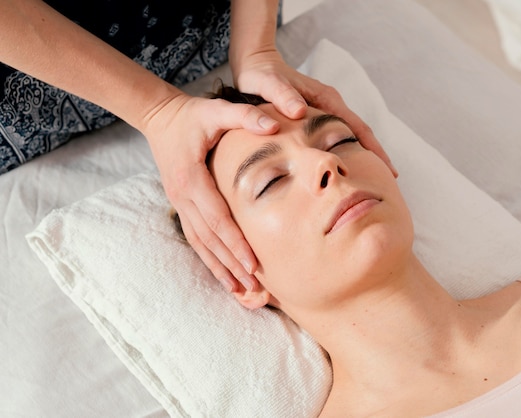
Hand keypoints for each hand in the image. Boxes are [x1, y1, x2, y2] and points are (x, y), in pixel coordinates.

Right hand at [141, 90, 278, 292]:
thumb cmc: (193, 114)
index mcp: (192, 178)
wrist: (161, 118)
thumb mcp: (217, 110)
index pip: (216, 218)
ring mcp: (180, 203)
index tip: (253, 263)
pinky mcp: (181, 205)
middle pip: (209, 238)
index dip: (235, 242)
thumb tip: (274, 125)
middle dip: (231, 263)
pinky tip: (222, 276)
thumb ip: (245, 115)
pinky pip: (195, 238)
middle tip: (254, 285)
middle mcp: (182, 196)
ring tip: (240, 290)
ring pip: (200, 243)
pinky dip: (209, 259)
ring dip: (220, 268)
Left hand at [232, 50, 398, 176]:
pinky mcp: (318, 117)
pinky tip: (346, 166)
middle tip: (390, 179)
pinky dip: (346, 151)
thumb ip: (283, 96)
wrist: (256, 63)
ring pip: (351, 135)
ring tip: (372, 178)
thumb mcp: (269, 84)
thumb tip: (300, 112)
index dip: (373, 149)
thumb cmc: (262, 75)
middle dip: (376, 155)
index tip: (387, 168)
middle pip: (361, 133)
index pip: (358, 127)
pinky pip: (338, 136)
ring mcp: (326, 110)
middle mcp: (331, 104)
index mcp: (327, 99)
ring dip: (363, 154)